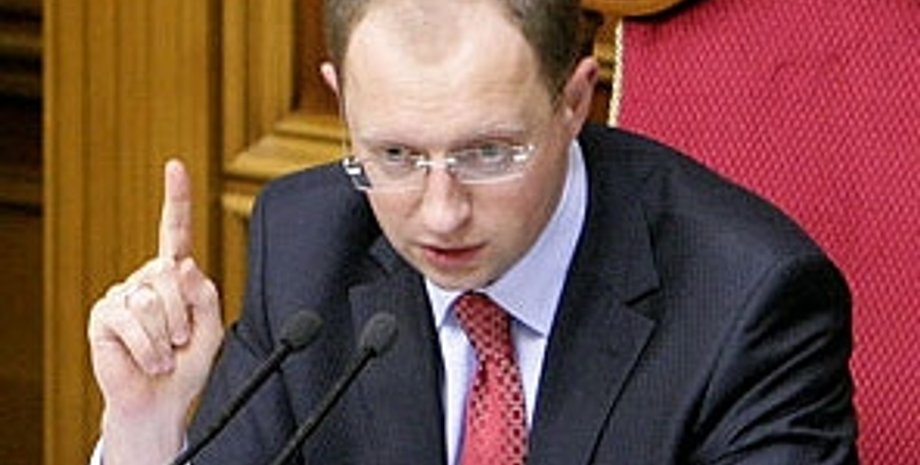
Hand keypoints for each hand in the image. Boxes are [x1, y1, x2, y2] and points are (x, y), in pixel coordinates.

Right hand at [87, 160, 223, 464]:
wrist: (162, 398)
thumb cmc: (188, 362)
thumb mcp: (212, 328)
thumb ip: (205, 295)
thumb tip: (181, 264)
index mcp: (176, 275)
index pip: (176, 230)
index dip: (176, 197)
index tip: (175, 166)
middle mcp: (147, 277)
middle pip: (171, 275)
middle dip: (184, 315)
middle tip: (181, 340)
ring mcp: (123, 294)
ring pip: (153, 302)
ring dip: (167, 337)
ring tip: (165, 353)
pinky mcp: (104, 316)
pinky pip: (132, 323)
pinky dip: (150, 349)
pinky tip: (149, 360)